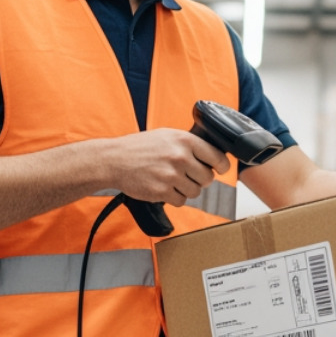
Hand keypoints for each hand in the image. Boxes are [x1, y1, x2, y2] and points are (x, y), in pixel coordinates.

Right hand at [107, 129, 230, 205]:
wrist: (114, 160)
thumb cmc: (140, 147)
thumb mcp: (167, 135)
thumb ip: (189, 144)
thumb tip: (212, 156)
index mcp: (184, 140)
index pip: (217, 157)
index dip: (221, 166)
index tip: (219, 169)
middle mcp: (180, 157)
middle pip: (208, 178)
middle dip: (200, 179)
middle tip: (188, 175)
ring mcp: (171, 175)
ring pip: (195, 191)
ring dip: (187, 189)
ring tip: (172, 180)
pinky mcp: (162, 191)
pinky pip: (181, 201)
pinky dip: (175, 197)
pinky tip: (164, 187)